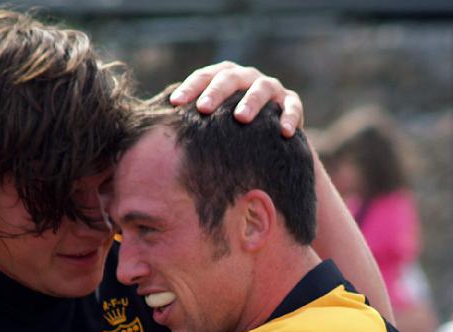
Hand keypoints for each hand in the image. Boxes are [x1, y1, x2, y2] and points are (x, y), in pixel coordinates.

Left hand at [170, 61, 302, 136]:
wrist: (269, 133)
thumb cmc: (232, 129)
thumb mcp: (214, 122)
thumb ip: (195, 121)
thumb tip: (160, 131)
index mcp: (225, 77)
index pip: (204, 77)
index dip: (189, 88)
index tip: (174, 103)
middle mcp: (247, 78)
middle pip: (230, 78)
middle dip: (216, 93)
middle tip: (203, 109)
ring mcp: (271, 88)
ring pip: (261, 89)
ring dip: (251, 102)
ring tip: (240, 118)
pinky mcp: (291, 102)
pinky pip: (292, 107)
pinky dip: (289, 117)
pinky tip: (284, 133)